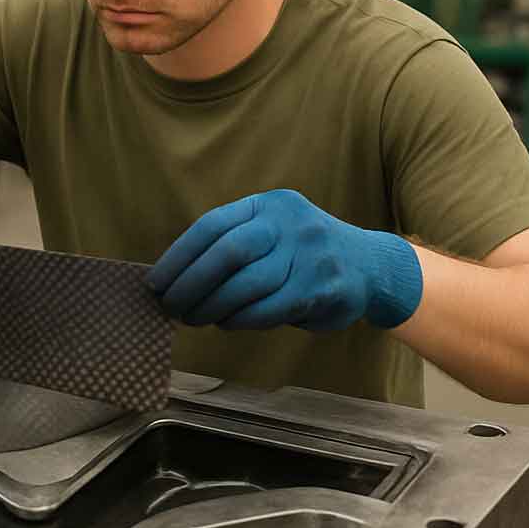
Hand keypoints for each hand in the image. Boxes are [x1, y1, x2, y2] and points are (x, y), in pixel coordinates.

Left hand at [147, 190, 422, 332]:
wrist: (371, 265)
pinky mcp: (323, 286)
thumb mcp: (270, 232)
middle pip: (228, 252)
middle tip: (170, 306)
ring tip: (193, 318)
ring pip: (248, 284)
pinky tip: (227, 322)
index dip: (178, 256)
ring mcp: (309, 253)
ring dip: (213, 306)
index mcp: (267, 205)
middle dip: (191, 284)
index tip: (156, 283)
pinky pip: (271, 308)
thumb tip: (174, 279)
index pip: (211, 226)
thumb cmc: (301, 254)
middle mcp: (288, 223)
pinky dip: (242, 319)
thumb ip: (230, 247)